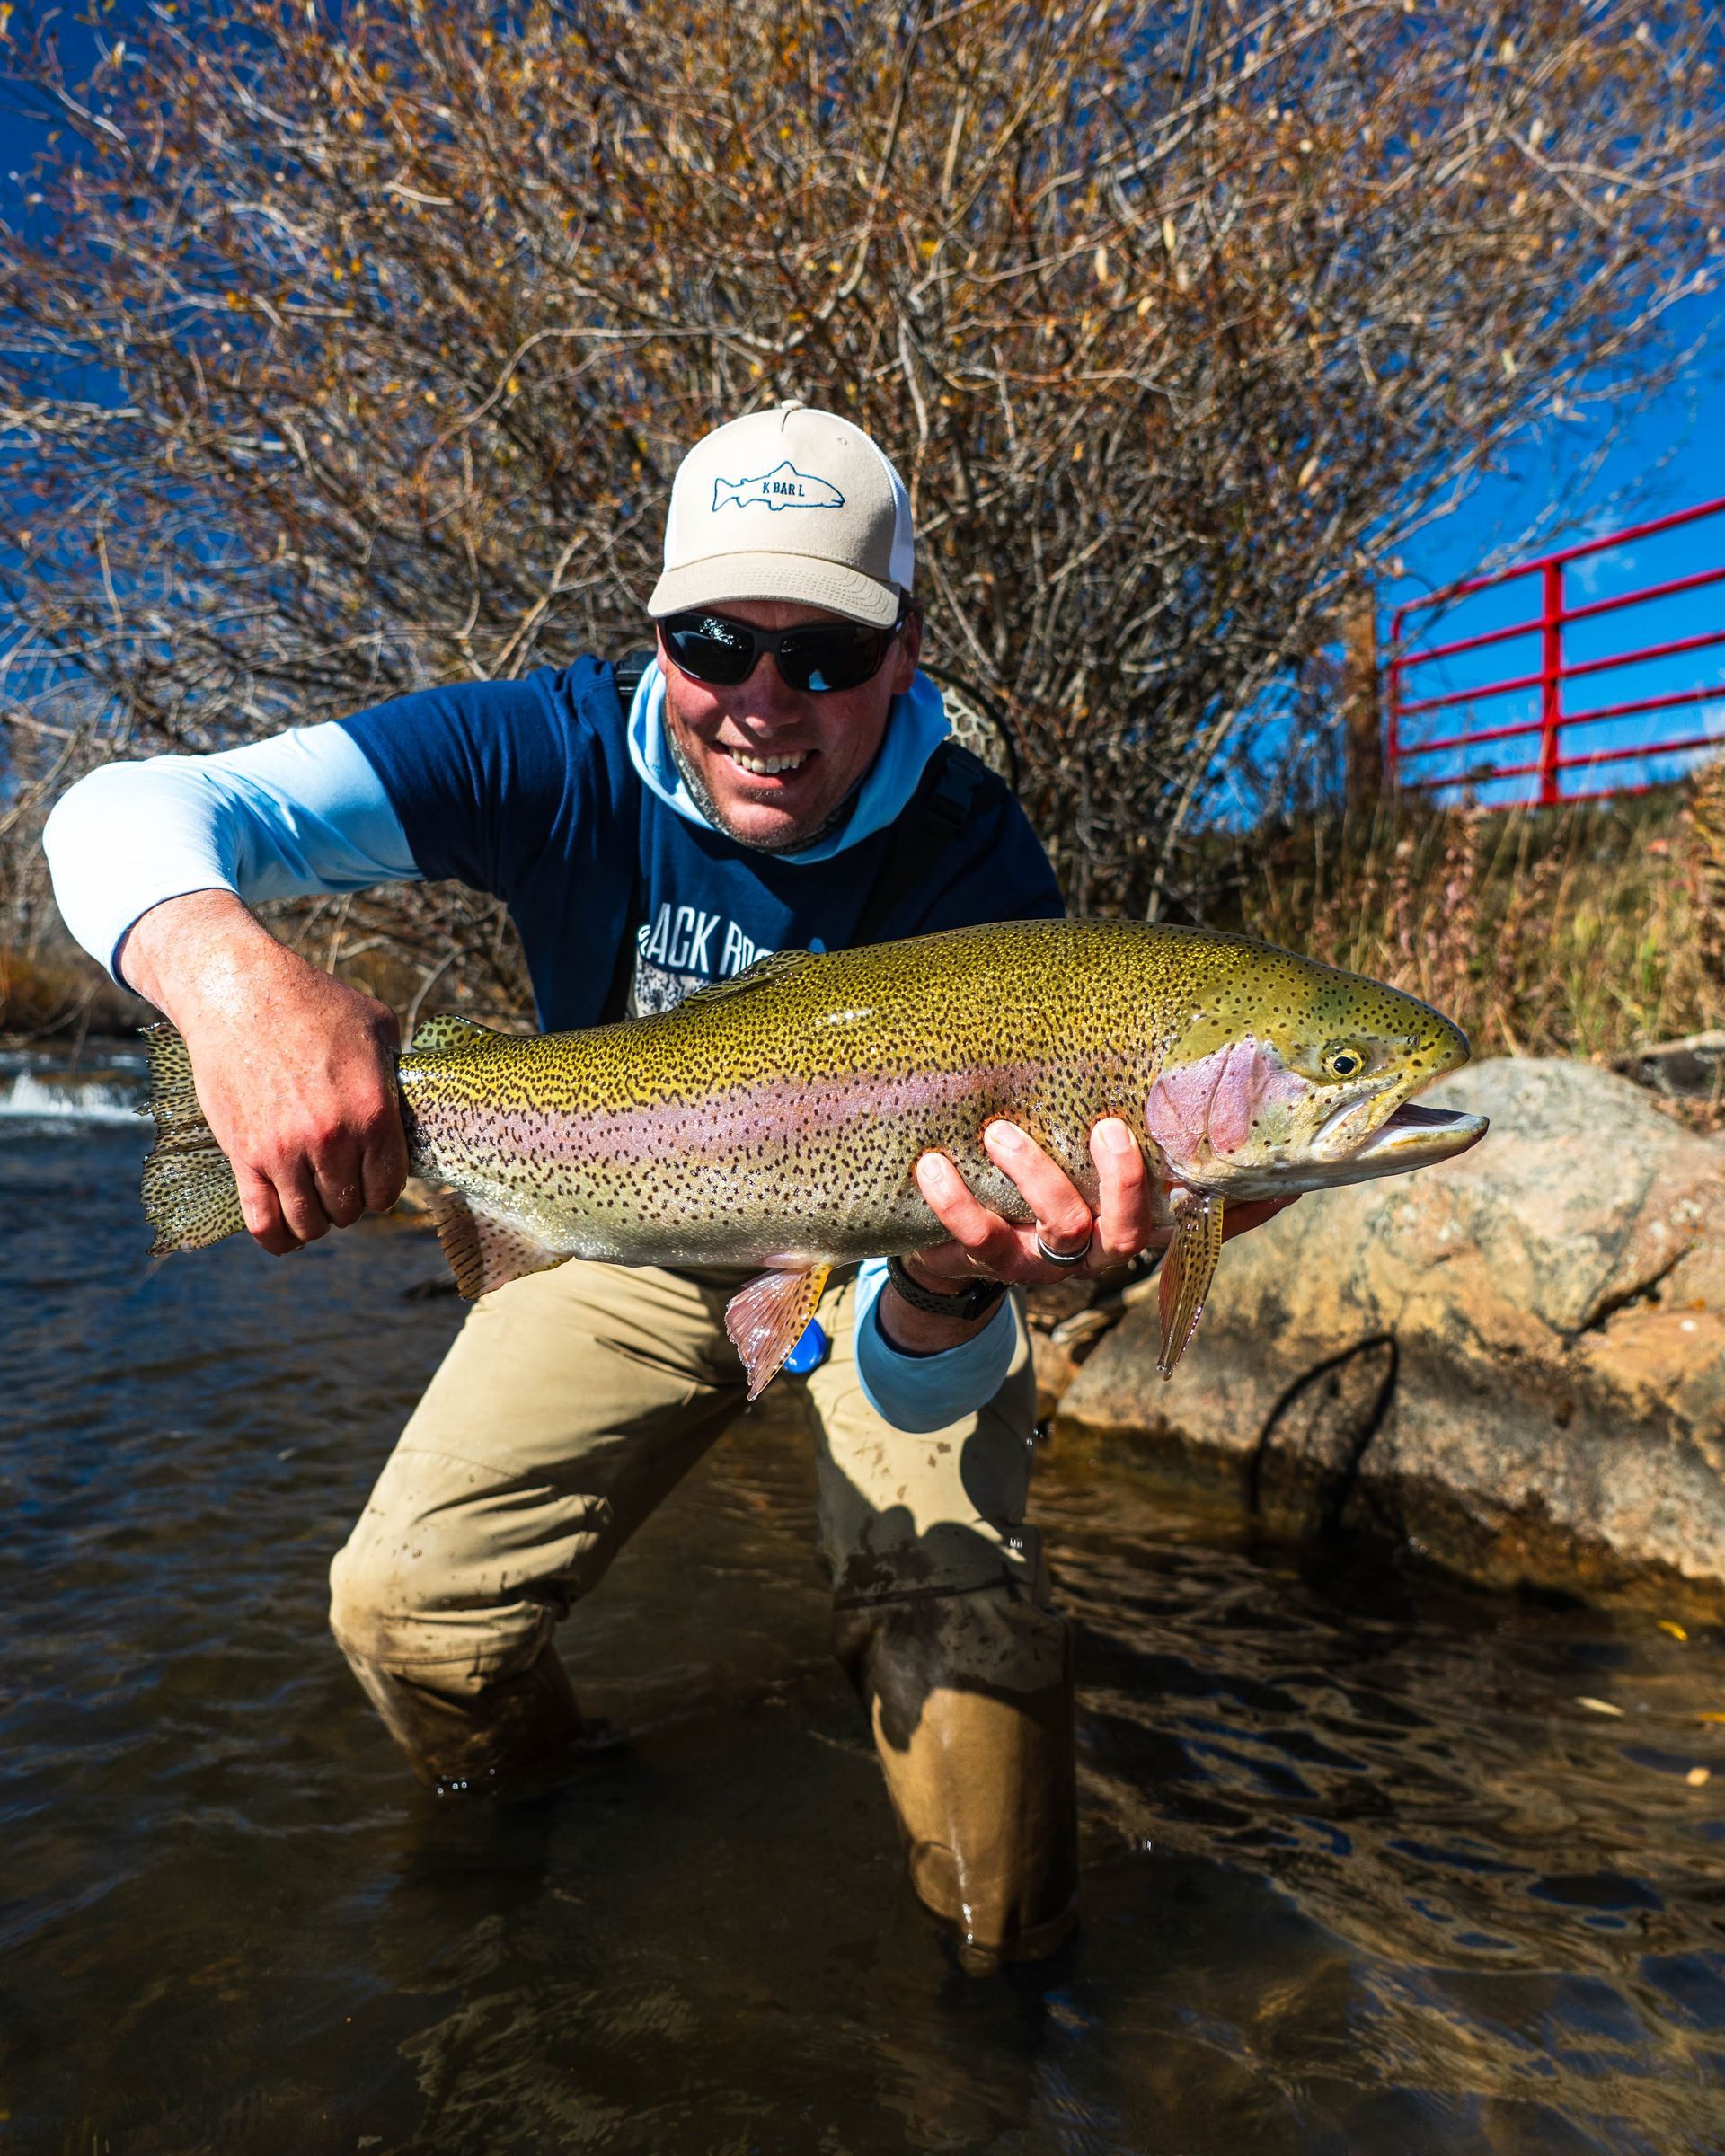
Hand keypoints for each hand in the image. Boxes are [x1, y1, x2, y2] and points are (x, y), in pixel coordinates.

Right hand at [120, 890, 407, 1253]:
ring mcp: (284, 1151)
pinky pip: (262, 1222)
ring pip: (309, 1222)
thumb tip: (416, 1098)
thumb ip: (397, 1074)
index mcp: (373, 1111)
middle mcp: (331, 1139)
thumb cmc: (313, 1002)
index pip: (389, 1187)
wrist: (238, 992)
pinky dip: (278, 1238)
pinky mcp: (243, 1156)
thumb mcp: (378, 1027)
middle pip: (350, 1209)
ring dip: (316, 1220)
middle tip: (342, 1185)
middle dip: (350, 1203)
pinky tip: (288, 1234)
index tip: (374, 1181)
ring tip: (315, 1200)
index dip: (384, 1190)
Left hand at [907, 1117, 1298, 1289]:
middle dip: (1123, 1181)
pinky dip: (954, 1200)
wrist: (949, 1242)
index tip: (1264, 1178)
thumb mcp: (1079, 1154)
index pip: (1197, 1219)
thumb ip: (1123, 1123)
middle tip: (1107, 1127)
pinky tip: (934, 1163)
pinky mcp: (987, 1261)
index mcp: (1133, 1218)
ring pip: (1059, 1229)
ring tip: (1000, 1131)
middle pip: (1128, 1231)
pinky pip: (975, 1237)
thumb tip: (1198, 1064)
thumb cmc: (1032, 1178)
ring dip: (1035, 1177)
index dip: (1238, 1211)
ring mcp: (1044, 1261)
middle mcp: (1098, 1247)